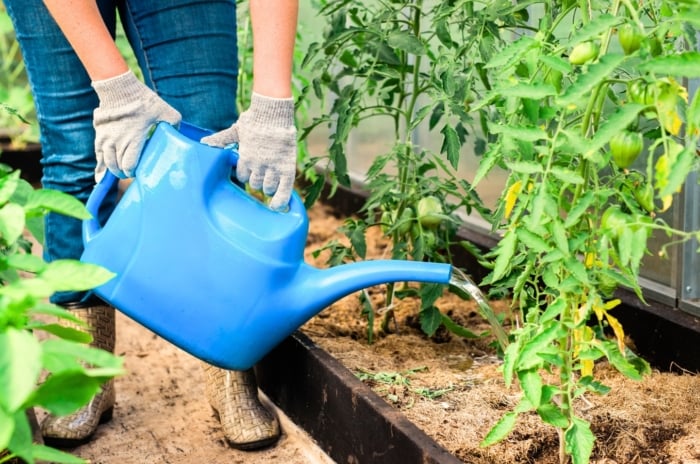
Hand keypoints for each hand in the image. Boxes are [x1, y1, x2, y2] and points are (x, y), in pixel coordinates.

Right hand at [92, 70, 180, 179]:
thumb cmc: (143, 100)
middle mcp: (118, 142)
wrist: (118, 87)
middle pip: (118, 167)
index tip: (138, 172)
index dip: (133, 172)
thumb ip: (174, 123)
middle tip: (130, 173)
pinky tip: (100, 176)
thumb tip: (178, 133)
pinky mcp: (99, 134)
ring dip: (113, 170)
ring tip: (119, 172)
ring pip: (107, 162)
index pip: (129, 165)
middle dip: (124, 173)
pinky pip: (98, 154)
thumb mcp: (165, 111)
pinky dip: (100, 166)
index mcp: (134, 139)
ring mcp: (106, 139)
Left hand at [201, 93, 296, 210]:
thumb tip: (202, 143)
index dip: (246, 174)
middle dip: (257, 180)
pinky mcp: (287, 167)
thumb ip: (220, 139)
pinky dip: (281, 201)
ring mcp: (273, 167)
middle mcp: (258, 165)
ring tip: (271, 179)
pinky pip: (284, 190)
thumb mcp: (235, 130)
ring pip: (267, 188)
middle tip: (262, 173)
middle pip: (254, 184)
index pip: (242, 177)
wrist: (273, 112)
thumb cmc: (255, 120)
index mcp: (244, 158)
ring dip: (268, 186)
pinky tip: (278, 208)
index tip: (250, 170)